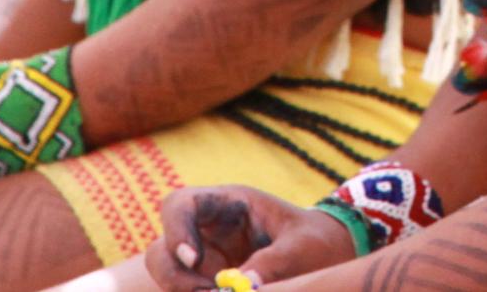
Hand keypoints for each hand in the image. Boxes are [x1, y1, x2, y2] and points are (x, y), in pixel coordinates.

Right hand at [145, 187, 358, 291]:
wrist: (325, 259)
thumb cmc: (315, 241)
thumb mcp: (302, 247)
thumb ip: (274, 261)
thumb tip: (242, 284)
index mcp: (227, 204)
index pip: (180, 204)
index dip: (177, 229)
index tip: (196, 260)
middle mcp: (205, 231)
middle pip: (161, 249)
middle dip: (174, 275)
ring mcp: (202, 260)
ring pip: (168, 276)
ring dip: (183, 291)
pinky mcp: (205, 284)